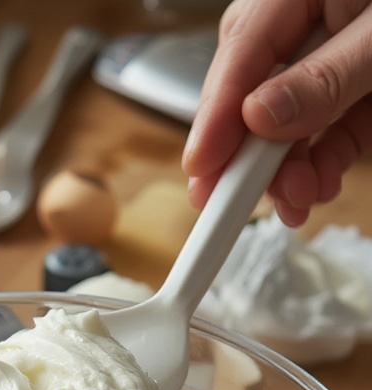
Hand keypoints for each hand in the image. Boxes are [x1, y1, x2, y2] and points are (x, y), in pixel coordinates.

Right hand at [183, 0, 371, 226]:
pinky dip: (322, 161)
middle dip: (247, 155)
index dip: (215, 117)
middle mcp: (301, 19)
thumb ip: (325, 76)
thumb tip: (259, 118)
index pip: (239, 53)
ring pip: (286, 120)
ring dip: (287, 170)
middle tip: (234, 204)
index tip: (201, 169)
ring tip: (299, 200)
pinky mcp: (354, 81)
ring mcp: (328, 51)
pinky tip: (319, 186)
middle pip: (249, 93)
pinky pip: (327, 126)